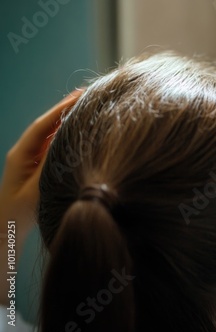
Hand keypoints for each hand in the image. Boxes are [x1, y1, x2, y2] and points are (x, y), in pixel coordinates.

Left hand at [0, 90, 82, 238]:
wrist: (5, 230)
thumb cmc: (18, 213)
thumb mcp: (36, 188)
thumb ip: (52, 164)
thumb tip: (69, 142)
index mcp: (21, 154)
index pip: (43, 125)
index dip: (61, 109)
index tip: (78, 96)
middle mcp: (25, 152)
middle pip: (47, 125)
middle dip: (65, 110)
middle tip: (86, 95)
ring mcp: (31, 159)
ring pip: (51, 135)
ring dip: (66, 121)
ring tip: (85, 107)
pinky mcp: (38, 167)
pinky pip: (53, 146)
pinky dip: (66, 136)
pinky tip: (80, 131)